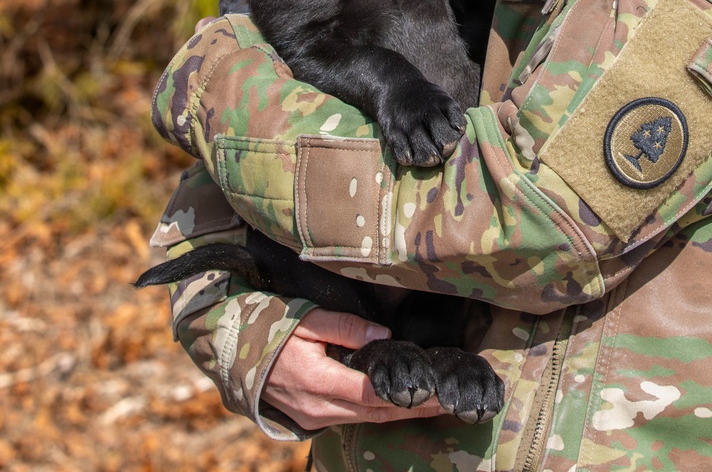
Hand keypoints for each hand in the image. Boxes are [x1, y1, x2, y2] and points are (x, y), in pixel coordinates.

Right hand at [263, 308, 447, 428]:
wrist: (235, 354)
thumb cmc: (273, 330)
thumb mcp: (308, 319)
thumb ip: (347, 327)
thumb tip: (384, 336)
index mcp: (319, 382)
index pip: (373, 394)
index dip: (408, 396)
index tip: (437, 392)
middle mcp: (319, 408)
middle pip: (376, 414)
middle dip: (413, 409)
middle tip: (448, 403)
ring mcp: (315, 417)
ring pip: (366, 420)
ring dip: (399, 413)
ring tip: (433, 405)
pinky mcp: (313, 418)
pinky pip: (352, 419)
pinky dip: (379, 413)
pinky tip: (399, 404)